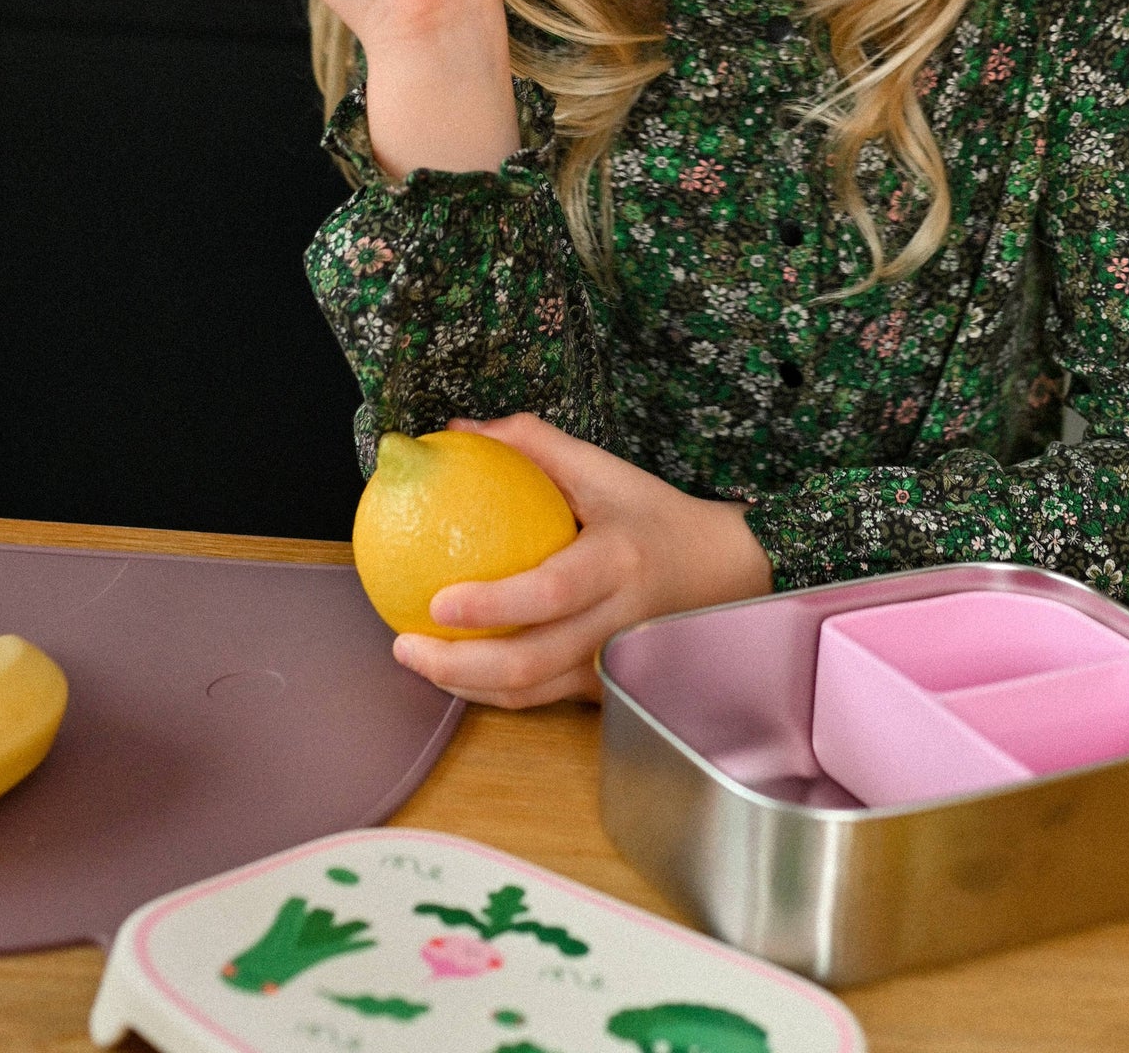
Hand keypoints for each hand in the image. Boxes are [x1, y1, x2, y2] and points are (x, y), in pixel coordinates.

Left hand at [391, 415, 774, 707]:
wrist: (724, 571)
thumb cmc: (655, 515)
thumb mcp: (604, 470)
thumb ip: (534, 445)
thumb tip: (460, 429)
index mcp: (618, 561)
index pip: (551, 592)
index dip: (493, 604)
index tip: (437, 601)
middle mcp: (618, 620)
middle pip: (532, 662)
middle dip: (458, 666)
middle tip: (405, 646)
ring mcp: (615, 664)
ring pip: (532, 693)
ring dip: (467, 686)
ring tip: (419, 661)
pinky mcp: (610, 689)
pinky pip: (545, 698)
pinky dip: (497, 690)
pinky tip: (462, 670)